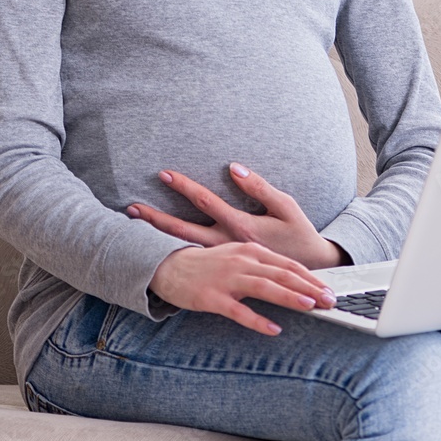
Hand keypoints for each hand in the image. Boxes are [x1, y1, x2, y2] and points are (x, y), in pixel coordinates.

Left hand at [127, 162, 348, 269]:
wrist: (309, 273)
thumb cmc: (298, 234)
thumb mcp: (285, 206)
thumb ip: (258, 187)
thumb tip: (233, 168)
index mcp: (240, 226)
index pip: (205, 201)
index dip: (184, 186)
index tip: (164, 173)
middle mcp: (225, 244)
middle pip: (183, 230)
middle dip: (156, 218)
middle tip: (131, 207)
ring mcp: (222, 259)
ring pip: (184, 246)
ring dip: (159, 234)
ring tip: (135, 223)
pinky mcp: (225, 268)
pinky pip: (194, 258)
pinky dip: (174, 250)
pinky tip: (157, 245)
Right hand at [149, 241, 338, 335]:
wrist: (170, 266)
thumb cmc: (210, 265)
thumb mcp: (239, 258)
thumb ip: (263, 267)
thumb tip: (291, 282)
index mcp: (252, 251)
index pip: (288, 265)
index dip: (312, 277)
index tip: (331, 290)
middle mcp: (243, 261)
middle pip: (282, 274)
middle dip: (309, 287)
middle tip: (330, 300)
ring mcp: (228, 279)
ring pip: (265, 287)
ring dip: (289, 296)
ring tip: (310, 306)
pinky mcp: (213, 297)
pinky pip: (239, 311)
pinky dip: (257, 320)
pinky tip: (273, 329)